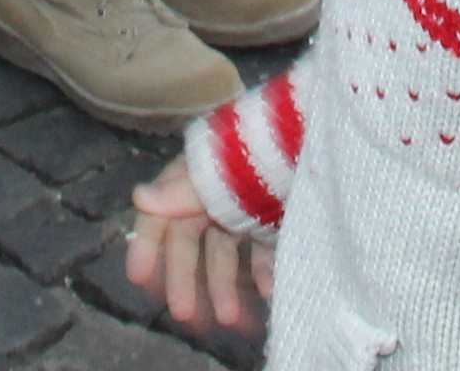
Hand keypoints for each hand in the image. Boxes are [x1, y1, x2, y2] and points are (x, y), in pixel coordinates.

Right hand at [127, 161, 268, 331]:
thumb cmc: (265, 149)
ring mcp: (246, 208)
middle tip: (183, 314)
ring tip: (228, 319)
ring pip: (225, 253)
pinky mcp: (274, 219)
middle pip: (191, 241)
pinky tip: (268, 294)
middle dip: (186, 278)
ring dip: (224, 286)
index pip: (161, 213)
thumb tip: (138, 197)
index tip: (138, 279)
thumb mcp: (221, 172)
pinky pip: (261, 253)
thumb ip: (182, 192)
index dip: (147, 244)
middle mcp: (216, 194)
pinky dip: (262, 274)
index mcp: (195, 175)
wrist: (321, 139)